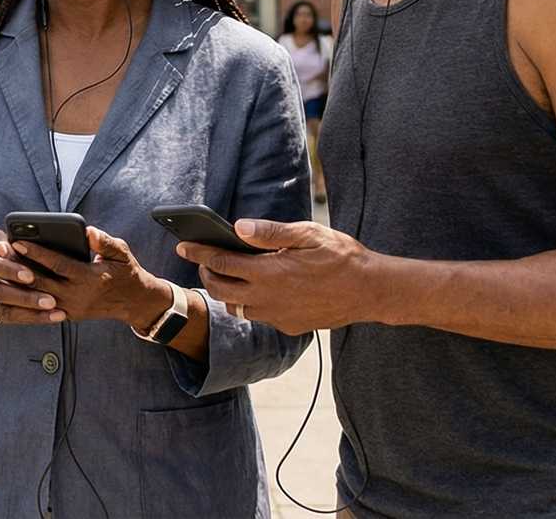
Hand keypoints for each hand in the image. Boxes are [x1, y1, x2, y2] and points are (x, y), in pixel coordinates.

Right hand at [0, 229, 66, 325]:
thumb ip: (1, 241)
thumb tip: (7, 247)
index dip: (9, 270)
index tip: (31, 276)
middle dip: (25, 298)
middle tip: (51, 301)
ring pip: (3, 311)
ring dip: (31, 313)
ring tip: (55, 313)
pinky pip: (7, 319)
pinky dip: (29, 318)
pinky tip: (48, 317)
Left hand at [17, 227, 171, 326]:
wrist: (134, 303)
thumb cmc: (126, 272)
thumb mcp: (122, 253)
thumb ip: (104, 242)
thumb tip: (88, 231)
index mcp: (89, 278)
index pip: (56, 264)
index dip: (36, 253)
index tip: (18, 241)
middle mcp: (77, 295)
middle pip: (41, 282)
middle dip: (19, 268)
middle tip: (0, 253)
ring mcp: (71, 308)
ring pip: (38, 296)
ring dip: (19, 283)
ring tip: (2, 266)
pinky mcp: (67, 315)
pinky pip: (42, 306)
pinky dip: (27, 295)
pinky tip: (12, 283)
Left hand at [176, 219, 381, 333]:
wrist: (372, 291)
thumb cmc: (342, 257)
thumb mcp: (308, 234)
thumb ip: (271, 232)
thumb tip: (238, 228)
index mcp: (269, 273)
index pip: (220, 263)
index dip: (198, 253)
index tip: (183, 245)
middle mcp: (268, 299)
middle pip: (220, 289)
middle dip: (206, 274)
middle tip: (204, 260)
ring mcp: (277, 316)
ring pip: (237, 308)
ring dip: (227, 292)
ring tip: (228, 276)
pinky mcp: (288, 327)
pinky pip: (259, 317)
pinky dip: (250, 304)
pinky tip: (257, 291)